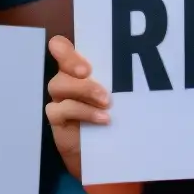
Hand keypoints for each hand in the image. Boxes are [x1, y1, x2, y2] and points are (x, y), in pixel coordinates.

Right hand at [44, 36, 109, 181]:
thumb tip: (138, 68)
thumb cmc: (114, 111)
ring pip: (59, 84)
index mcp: (78, 66)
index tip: (85, 62)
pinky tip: (103, 118)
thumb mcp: (119, 91)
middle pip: (61, 64)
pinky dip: (84, 112)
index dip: (65, 49)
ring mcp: (59, 97)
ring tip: (106, 101)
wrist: (104, 146)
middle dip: (73, 63)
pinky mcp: (56, 117)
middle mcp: (66, 78)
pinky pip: (61, 109)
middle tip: (88, 72)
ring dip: (84, 90)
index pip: (61, 47)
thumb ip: (119, 77)